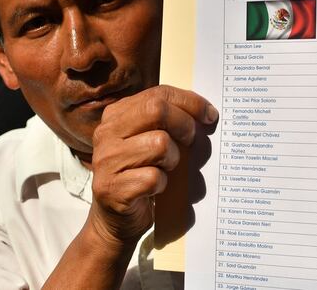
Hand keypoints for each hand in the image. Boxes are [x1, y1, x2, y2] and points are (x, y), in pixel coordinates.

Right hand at [86, 85, 216, 245]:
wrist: (116, 221)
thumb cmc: (140, 175)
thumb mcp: (149, 141)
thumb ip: (168, 122)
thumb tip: (206, 112)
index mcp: (116, 116)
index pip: (158, 94)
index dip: (190, 102)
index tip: (210, 115)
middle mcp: (107, 134)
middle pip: (157, 110)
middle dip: (185, 124)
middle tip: (193, 140)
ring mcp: (106, 161)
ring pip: (159, 144)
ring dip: (174, 159)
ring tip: (167, 169)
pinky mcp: (112, 189)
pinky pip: (154, 177)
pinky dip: (164, 184)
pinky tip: (157, 189)